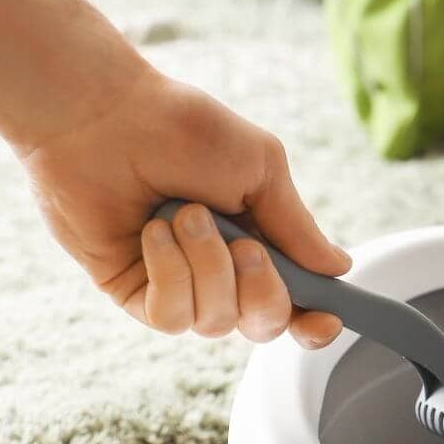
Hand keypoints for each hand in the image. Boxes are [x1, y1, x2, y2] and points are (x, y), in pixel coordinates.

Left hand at [20, 74, 349, 343]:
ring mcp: (177, 285)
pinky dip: (170, 273)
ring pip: (217, 323)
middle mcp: (221, 272)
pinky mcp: (134, 292)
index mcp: (260, 242)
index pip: (296, 303)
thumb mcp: (260, 169)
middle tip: (245, 245)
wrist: (104, 118)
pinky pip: (170, 316)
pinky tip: (154, 232)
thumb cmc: (183, 130)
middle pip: (263, 325)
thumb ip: (297, 226)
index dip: (313, 322)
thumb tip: (338, 267)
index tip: (324, 320)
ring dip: (208, 266)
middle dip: (262, 289)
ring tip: (184, 214)